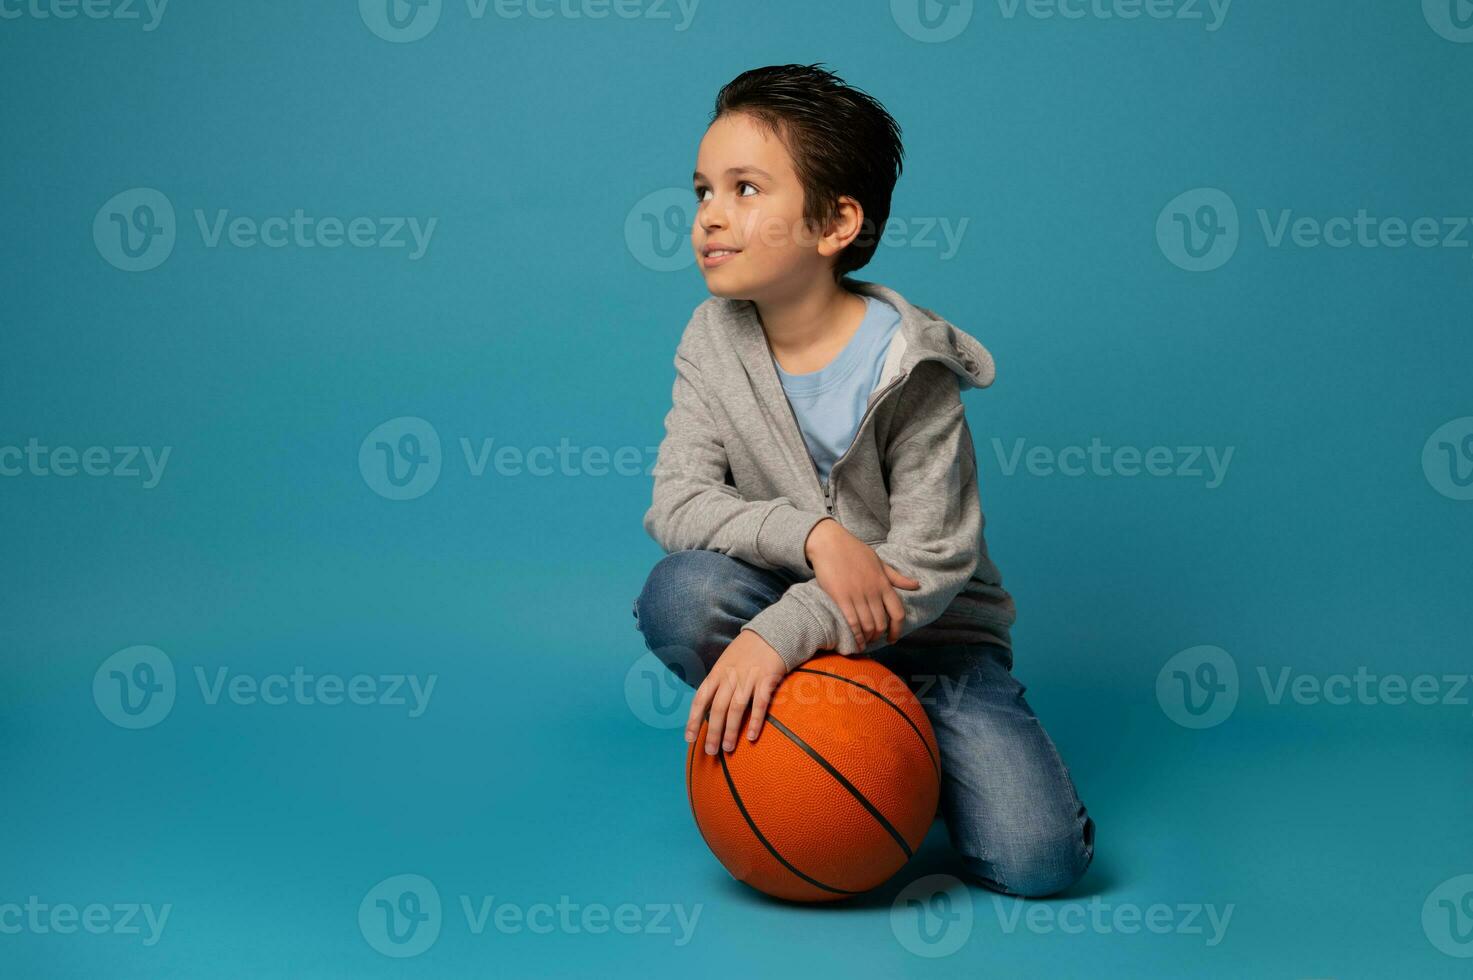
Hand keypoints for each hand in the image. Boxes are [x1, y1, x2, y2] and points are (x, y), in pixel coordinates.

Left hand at [685, 630, 788, 754]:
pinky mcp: (766, 679)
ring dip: (730, 730)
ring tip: (727, 748)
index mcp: (717, 672)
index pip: (700, 698)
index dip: (693, 719)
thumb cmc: (747, 652)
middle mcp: (730, 676)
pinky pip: (759, 703)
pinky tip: (751, 736)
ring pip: (735, 708)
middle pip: (717, 708)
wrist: (772, 632)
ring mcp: (748, 677)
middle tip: (710, 752)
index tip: (688, 739)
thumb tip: (707, 707)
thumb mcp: (726, 662)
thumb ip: (718, 682)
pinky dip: (755, 721)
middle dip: (712, 731)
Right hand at [803, 519, 920, 648]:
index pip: (898, 612)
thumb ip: (896, 577)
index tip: (893, 637)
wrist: (830, 542)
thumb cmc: (855, 551)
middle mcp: (873, 591)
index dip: (898, 629)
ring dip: (867, 638)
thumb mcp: (879, 562)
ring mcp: (857, 594)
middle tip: (874, 640)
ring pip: (867, 625)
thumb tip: (916, 585)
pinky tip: (855, 642)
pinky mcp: (841, 597)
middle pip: (882, 623)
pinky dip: (855, 636)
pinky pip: (852, 622)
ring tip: (864, 642)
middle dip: (879, 636)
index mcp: (884, 583)